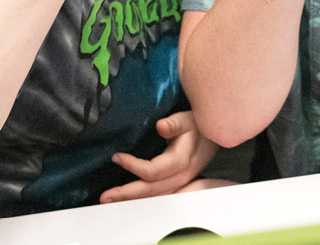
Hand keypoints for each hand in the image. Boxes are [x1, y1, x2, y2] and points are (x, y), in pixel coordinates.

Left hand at [99, 111, 220, 203]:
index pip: (153, 171)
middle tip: (105, 197)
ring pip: (155, 196)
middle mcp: (181, 176)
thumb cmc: (198, 124)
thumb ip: (174, 123)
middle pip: (151, 190)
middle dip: (127, 194)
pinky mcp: (178, 183)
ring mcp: (180, 182)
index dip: (133, 166)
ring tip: (111, 201)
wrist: (215, 135)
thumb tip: (161, 126)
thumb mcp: (187, 119)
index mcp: (181, 160)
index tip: (116, 157)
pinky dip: (143, 199)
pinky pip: (159, 195)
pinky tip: (129, 199)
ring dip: (132, 199)